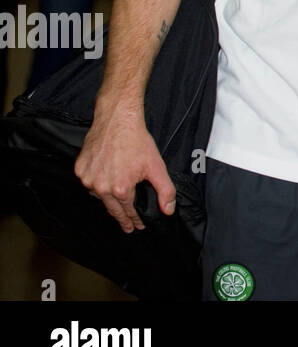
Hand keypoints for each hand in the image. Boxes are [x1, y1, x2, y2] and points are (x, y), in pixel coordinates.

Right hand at [75, 103, 174, 232]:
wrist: (117, 120)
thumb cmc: (137, 141)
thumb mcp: (156, 166)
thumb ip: (165, 190)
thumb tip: (168, 210)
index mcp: (120, 189)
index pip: (128, 211)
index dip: (134, 220)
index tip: (136, 227)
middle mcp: (101, 187)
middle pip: (112, 208)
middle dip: (121, 218)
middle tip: (127, 226)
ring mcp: (88, 178)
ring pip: (98, 195)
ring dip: (107, 199)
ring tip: (116, 201)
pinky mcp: (79, 169)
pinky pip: (88, 182)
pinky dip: (96, 183)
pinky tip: (104, 181)